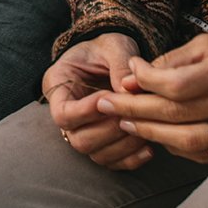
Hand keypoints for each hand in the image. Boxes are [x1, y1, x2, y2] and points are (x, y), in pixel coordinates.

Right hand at [43, 33, 149, 170]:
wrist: (113, 55)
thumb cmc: (109, 47)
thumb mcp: (114, 45)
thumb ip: (119, 65)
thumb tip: (127, 93)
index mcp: (58, 85)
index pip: (63, 114)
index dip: (86, 112)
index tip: (109, 96)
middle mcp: (67, 113)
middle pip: (78, 140)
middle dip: (107, 130)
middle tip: (130, 114)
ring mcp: (84, 130)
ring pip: (95, 154)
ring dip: (121, 145)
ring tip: (144, 128)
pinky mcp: (103, 142)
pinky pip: (112, 162)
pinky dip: (130, 159)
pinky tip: (149, 147)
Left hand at [98, 34, 207, 162]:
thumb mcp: (206, 46)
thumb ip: (170, 63)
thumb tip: (130, 81)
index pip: (180, 84)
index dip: (146, 83)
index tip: (126, 78)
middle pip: (179, 114)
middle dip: (136, 110)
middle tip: (108, 105)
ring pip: (188, 140)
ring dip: (150, 132)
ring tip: (125, 121)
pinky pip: (200, 154)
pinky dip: (172, 145)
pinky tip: (155, 133)